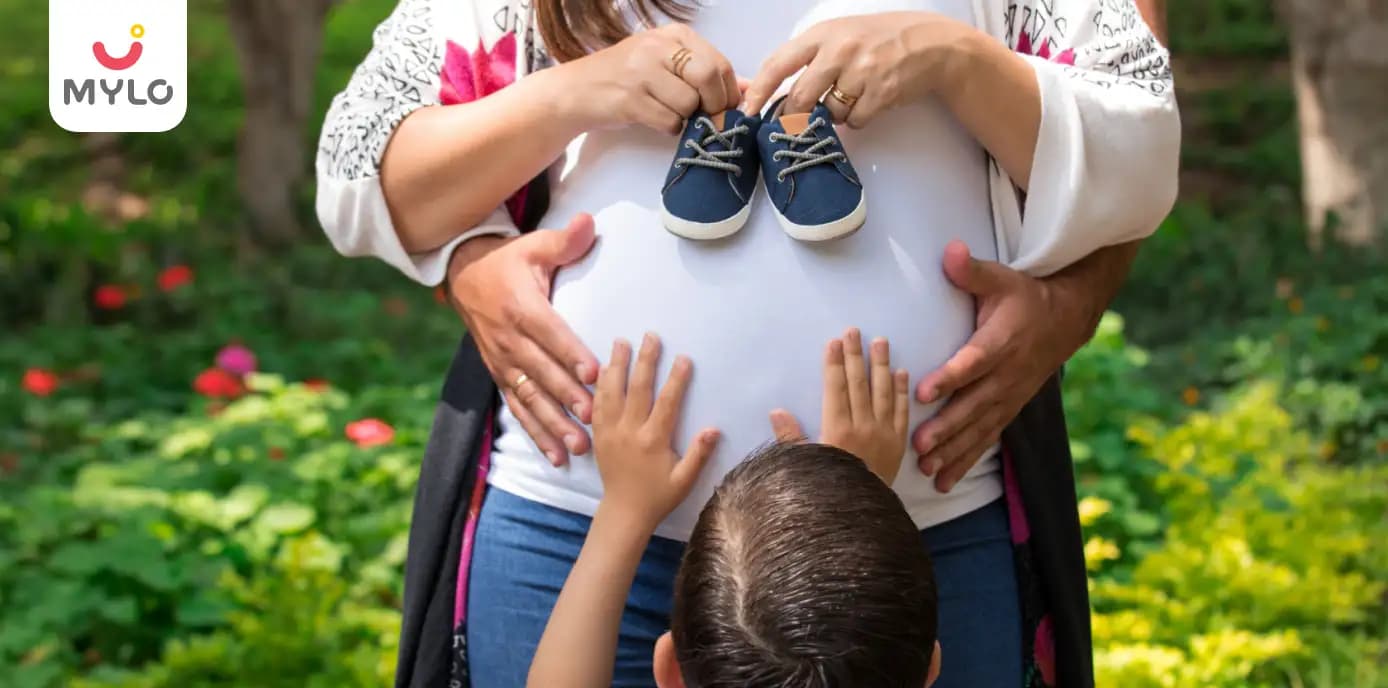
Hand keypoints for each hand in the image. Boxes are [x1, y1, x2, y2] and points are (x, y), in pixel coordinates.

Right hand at [446, 214, 600, 465]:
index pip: (550, 334)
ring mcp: (503, 363)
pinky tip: (556, 456)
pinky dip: (536, 434)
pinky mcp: (500, 377)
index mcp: (521, 307)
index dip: (570, 354)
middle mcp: (509, 340)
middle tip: (593, 418)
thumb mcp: (533, 246)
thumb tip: (590, 222)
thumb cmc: (510, 262)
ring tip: (579, 447)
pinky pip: (518, 410)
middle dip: (567, 398)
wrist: (463, 276)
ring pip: (530, 398)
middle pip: (541, 373)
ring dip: (553, 425)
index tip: (593, 374)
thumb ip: (564, 240)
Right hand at [558, 23, 740, 134]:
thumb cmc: (628, 78)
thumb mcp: (668, 65)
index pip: (718, 62)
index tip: (725, 108)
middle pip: (708, 77)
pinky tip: (654, 119)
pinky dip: (668, 128)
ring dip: (686, 118)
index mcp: (674, 35)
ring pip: (689, 104)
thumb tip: (749, 89)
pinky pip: (669, 122)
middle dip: (714, 105)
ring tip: (668, 112)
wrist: (578, 90)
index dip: (729, 91)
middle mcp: (658, 47)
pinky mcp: (630, 99)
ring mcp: (642, 71)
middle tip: (706, 117)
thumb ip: (707, 73)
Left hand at [593, 334, 719, 527]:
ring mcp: (610, 431)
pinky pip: (597, 405)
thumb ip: (699, 454)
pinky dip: (600, 385)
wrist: (624, 512)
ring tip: (621, 342)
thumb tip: (714, 429)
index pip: (666, 403)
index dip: (676, 379)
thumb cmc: (658, 495)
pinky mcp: (598, 435)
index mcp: (653, 441)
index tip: (683, 358)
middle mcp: (629, 431)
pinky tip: (603, 369)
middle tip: (651, 336)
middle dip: (645, 360)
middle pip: (638, 388)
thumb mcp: (684, 480)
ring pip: (612, 391)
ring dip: (617, 364)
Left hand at [743, 12, 975, 126]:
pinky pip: (855, 121)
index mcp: (823, 34)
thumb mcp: (841, 34)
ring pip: (828, 112)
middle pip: (800, 97)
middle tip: (795, 121)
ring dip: (834, 114)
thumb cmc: (878, 40)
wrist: (930, 44)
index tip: (748, 110)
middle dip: (794, 115)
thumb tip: (777, 95)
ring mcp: (861, 72)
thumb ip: (810, 59)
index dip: (759, 90)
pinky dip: (859, 118)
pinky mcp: (880, 94)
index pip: (779, 63)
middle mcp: (840, 50)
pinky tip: (870, 100)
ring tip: (851, 96)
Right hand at [770, 328, 910, 483]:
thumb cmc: (827, 490)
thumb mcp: (803, 466)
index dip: (834, 363)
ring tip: (882, 341)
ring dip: (881, 365)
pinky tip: (902, 373)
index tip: (835, 342)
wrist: (859, 517)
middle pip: (859, 383)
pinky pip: (902, 412)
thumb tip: (776, 411)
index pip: (836, 388)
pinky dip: (902, 391)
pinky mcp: (899, 443)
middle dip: (856, 355)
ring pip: (883, 392)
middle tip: (855, 331)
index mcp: (837, 429)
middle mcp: (863, 426)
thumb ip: (790, 438)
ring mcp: (884, 433)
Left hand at [913, 241, 1087, 490]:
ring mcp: (1009, 396)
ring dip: (955, 451)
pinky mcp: (1009, 408)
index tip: (925, 392)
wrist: (1066, 320)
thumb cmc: (1023, 297)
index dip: (951, 377)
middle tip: (920, 445)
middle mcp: (1007, 374)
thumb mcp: (1001, 278)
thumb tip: (951, 251)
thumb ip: (972, 271)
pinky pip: (988, 438)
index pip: (974, 362)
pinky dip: (967, 459)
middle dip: (948, 427)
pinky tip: (944, 479)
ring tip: (928, 470)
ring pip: (981, 428)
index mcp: (1001, 342)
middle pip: (975, 404)